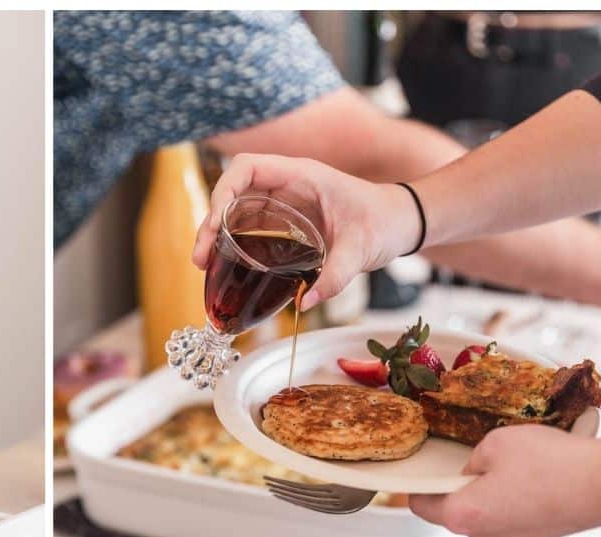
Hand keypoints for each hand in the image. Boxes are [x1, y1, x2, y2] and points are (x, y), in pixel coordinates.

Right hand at [191, 154, 421, 309]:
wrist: (400, 222)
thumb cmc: (385, 222)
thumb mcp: (362, 249)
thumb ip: (335, 276)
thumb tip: (305, 304)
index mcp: (301, 176)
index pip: (247, 168)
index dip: (223, 190)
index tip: (217, 223)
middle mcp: (286, 186)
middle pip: (232, 193)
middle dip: (210, 221)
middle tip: (200, 258)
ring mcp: (282, 204)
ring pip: (235, 211)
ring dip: (215, 235)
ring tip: (204, 265)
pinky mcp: (284, 223)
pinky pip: (248, 227)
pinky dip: (232, 244)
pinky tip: (225, 267)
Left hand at [409, 427, 600, 536]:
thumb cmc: (550, 464)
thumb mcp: (495, 443)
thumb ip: (471, 460)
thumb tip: (471, 471)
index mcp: (462, 516)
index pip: (420, 505)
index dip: (420, 485)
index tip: (423, 472)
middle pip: (452, 511)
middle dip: (458, 487)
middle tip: (474, 462)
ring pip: (481, 515)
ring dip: (486, 494)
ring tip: (510, 469)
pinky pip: (506, 517)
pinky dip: (510, 501)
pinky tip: (528, 480)